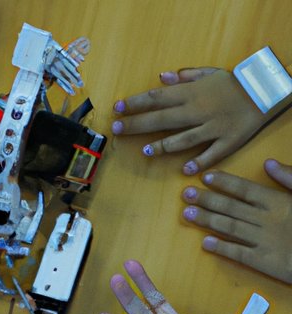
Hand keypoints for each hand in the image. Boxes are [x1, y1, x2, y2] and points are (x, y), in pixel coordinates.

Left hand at [112, 67, 288, 174]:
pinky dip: (199, 163)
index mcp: (192, 93)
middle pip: (162, 119)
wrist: (267, 90)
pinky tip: (185, 170)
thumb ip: (184, 77)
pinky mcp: (228, 141)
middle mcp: (198, 110)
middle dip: (136, 124)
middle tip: (116, 129)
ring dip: (162, 146)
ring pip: (183, 139)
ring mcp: (213, 127)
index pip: (157, 98)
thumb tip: (160, 78)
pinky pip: (212, 154)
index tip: (117, 108)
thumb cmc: (233, 82)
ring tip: (144, 151)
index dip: (135, 103)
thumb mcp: (209, 73)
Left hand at [182, 159, 291, 283]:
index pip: (245, 189)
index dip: (223, 183)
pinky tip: (205, 243)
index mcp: (278, 201)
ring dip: (207, 220)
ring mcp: (264, 241)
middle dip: (206, 199)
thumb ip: (290, 177)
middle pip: (231, 207)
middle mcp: (267, 219)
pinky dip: (221, 248)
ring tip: (187, 214)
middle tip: (185, 193)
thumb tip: (268, 163)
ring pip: (230, 228)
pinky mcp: (265, 262)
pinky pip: (239, 254)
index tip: (203, 177)